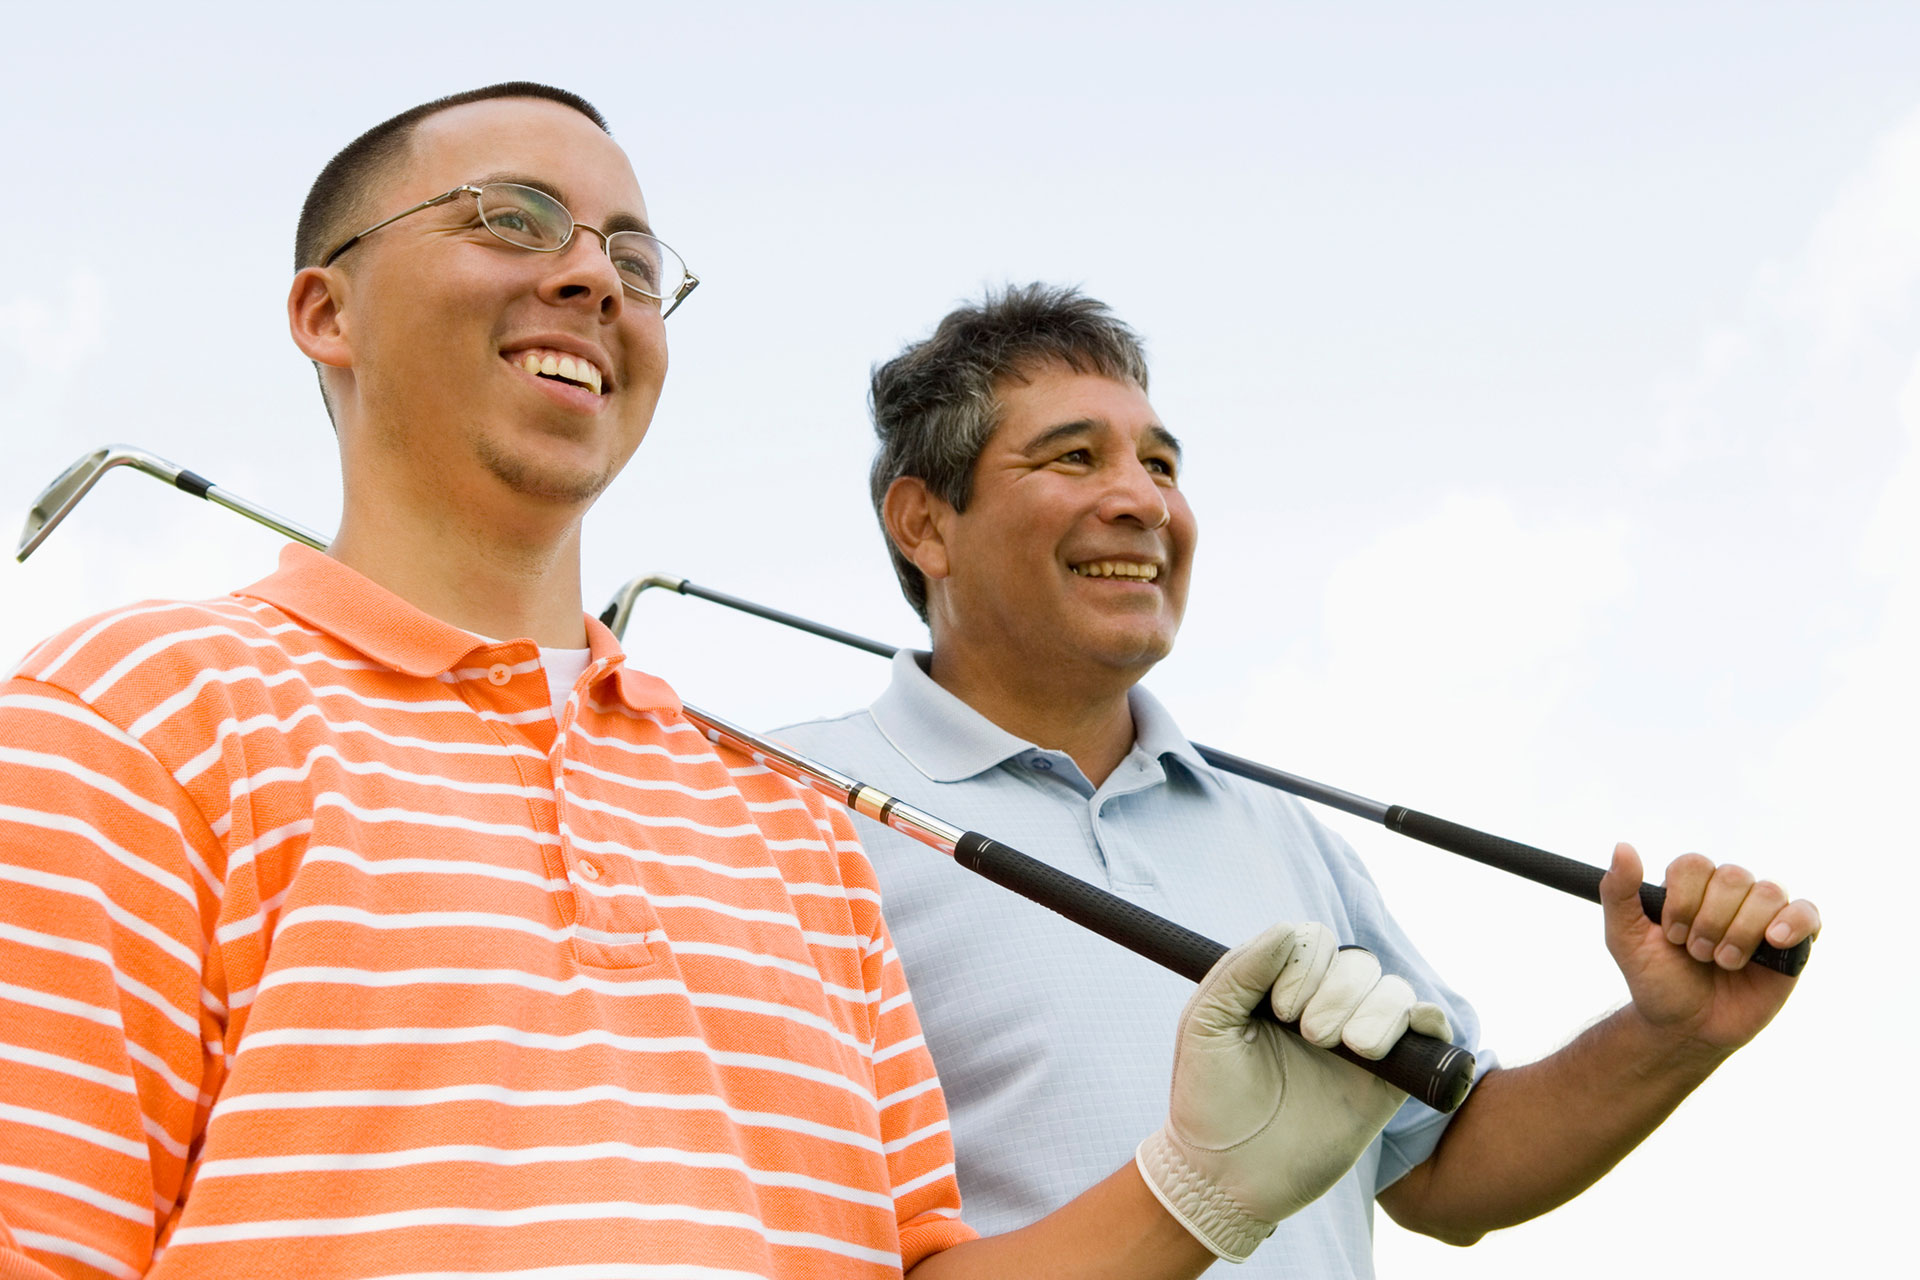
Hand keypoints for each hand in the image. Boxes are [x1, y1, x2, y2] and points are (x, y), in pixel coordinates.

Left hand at [1136, 921, 1452, 1262]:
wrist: (1226, 1176)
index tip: (1278, 1010)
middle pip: (1358, 963)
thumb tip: (1289, 931)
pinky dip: (1426, 1022)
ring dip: (1375, 1011)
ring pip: (1395, 991)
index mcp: (1280, 989)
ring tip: (1346, 1049)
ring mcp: (1359, 1045)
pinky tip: (1385, 1046)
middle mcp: (1323, 1010)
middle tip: (1309, 1036)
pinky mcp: (1389, 1083)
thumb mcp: (1205, 1022)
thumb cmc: (1208, 1099)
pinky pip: (1430, 1031)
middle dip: (1336, 992)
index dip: (1306, 963)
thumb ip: (1240, 969)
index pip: (1315, 940)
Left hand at [1600, 843, 1819, 1053]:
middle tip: (1697, 954)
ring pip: (1767, 892)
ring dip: (1741, 931)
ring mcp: (1763, 916)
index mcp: (1691, 887)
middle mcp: (1729, 894)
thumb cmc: (1657, 981)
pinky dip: (1793, 922)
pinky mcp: (1793, 942)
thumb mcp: (1625, 939)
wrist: (1686, 1028)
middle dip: (1710, 922)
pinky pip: (1807, 913)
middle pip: (1732, 877)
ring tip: (1724, 962)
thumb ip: (1618, 892)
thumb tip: (1622, 847)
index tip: (1671, 935)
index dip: (1683, 900)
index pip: (1694, 864)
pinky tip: (1773, 941)